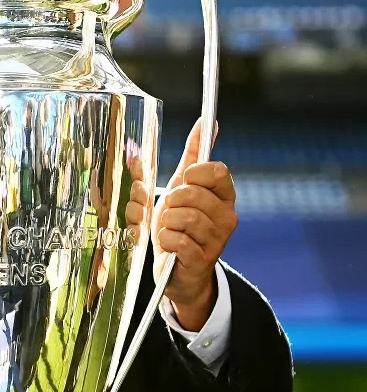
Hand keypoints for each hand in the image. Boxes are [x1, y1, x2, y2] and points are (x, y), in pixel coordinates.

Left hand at [152, 119, 237, 331]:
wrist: (177, 270)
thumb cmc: (179, 224)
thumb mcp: (182, 187)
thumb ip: (193, 155)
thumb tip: (206, 121)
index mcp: (224, 196)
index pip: (217, 171)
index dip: (194, 174)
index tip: (184, 181)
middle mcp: (226, 217)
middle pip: (192, 194)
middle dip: (171, 201)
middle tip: (170, 212)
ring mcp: (217, 241)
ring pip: (182, 217)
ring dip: (165, 222)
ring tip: (168, 230)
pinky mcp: (201, 260)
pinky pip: (176, 240)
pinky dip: (165, 240)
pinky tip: (168, 244)